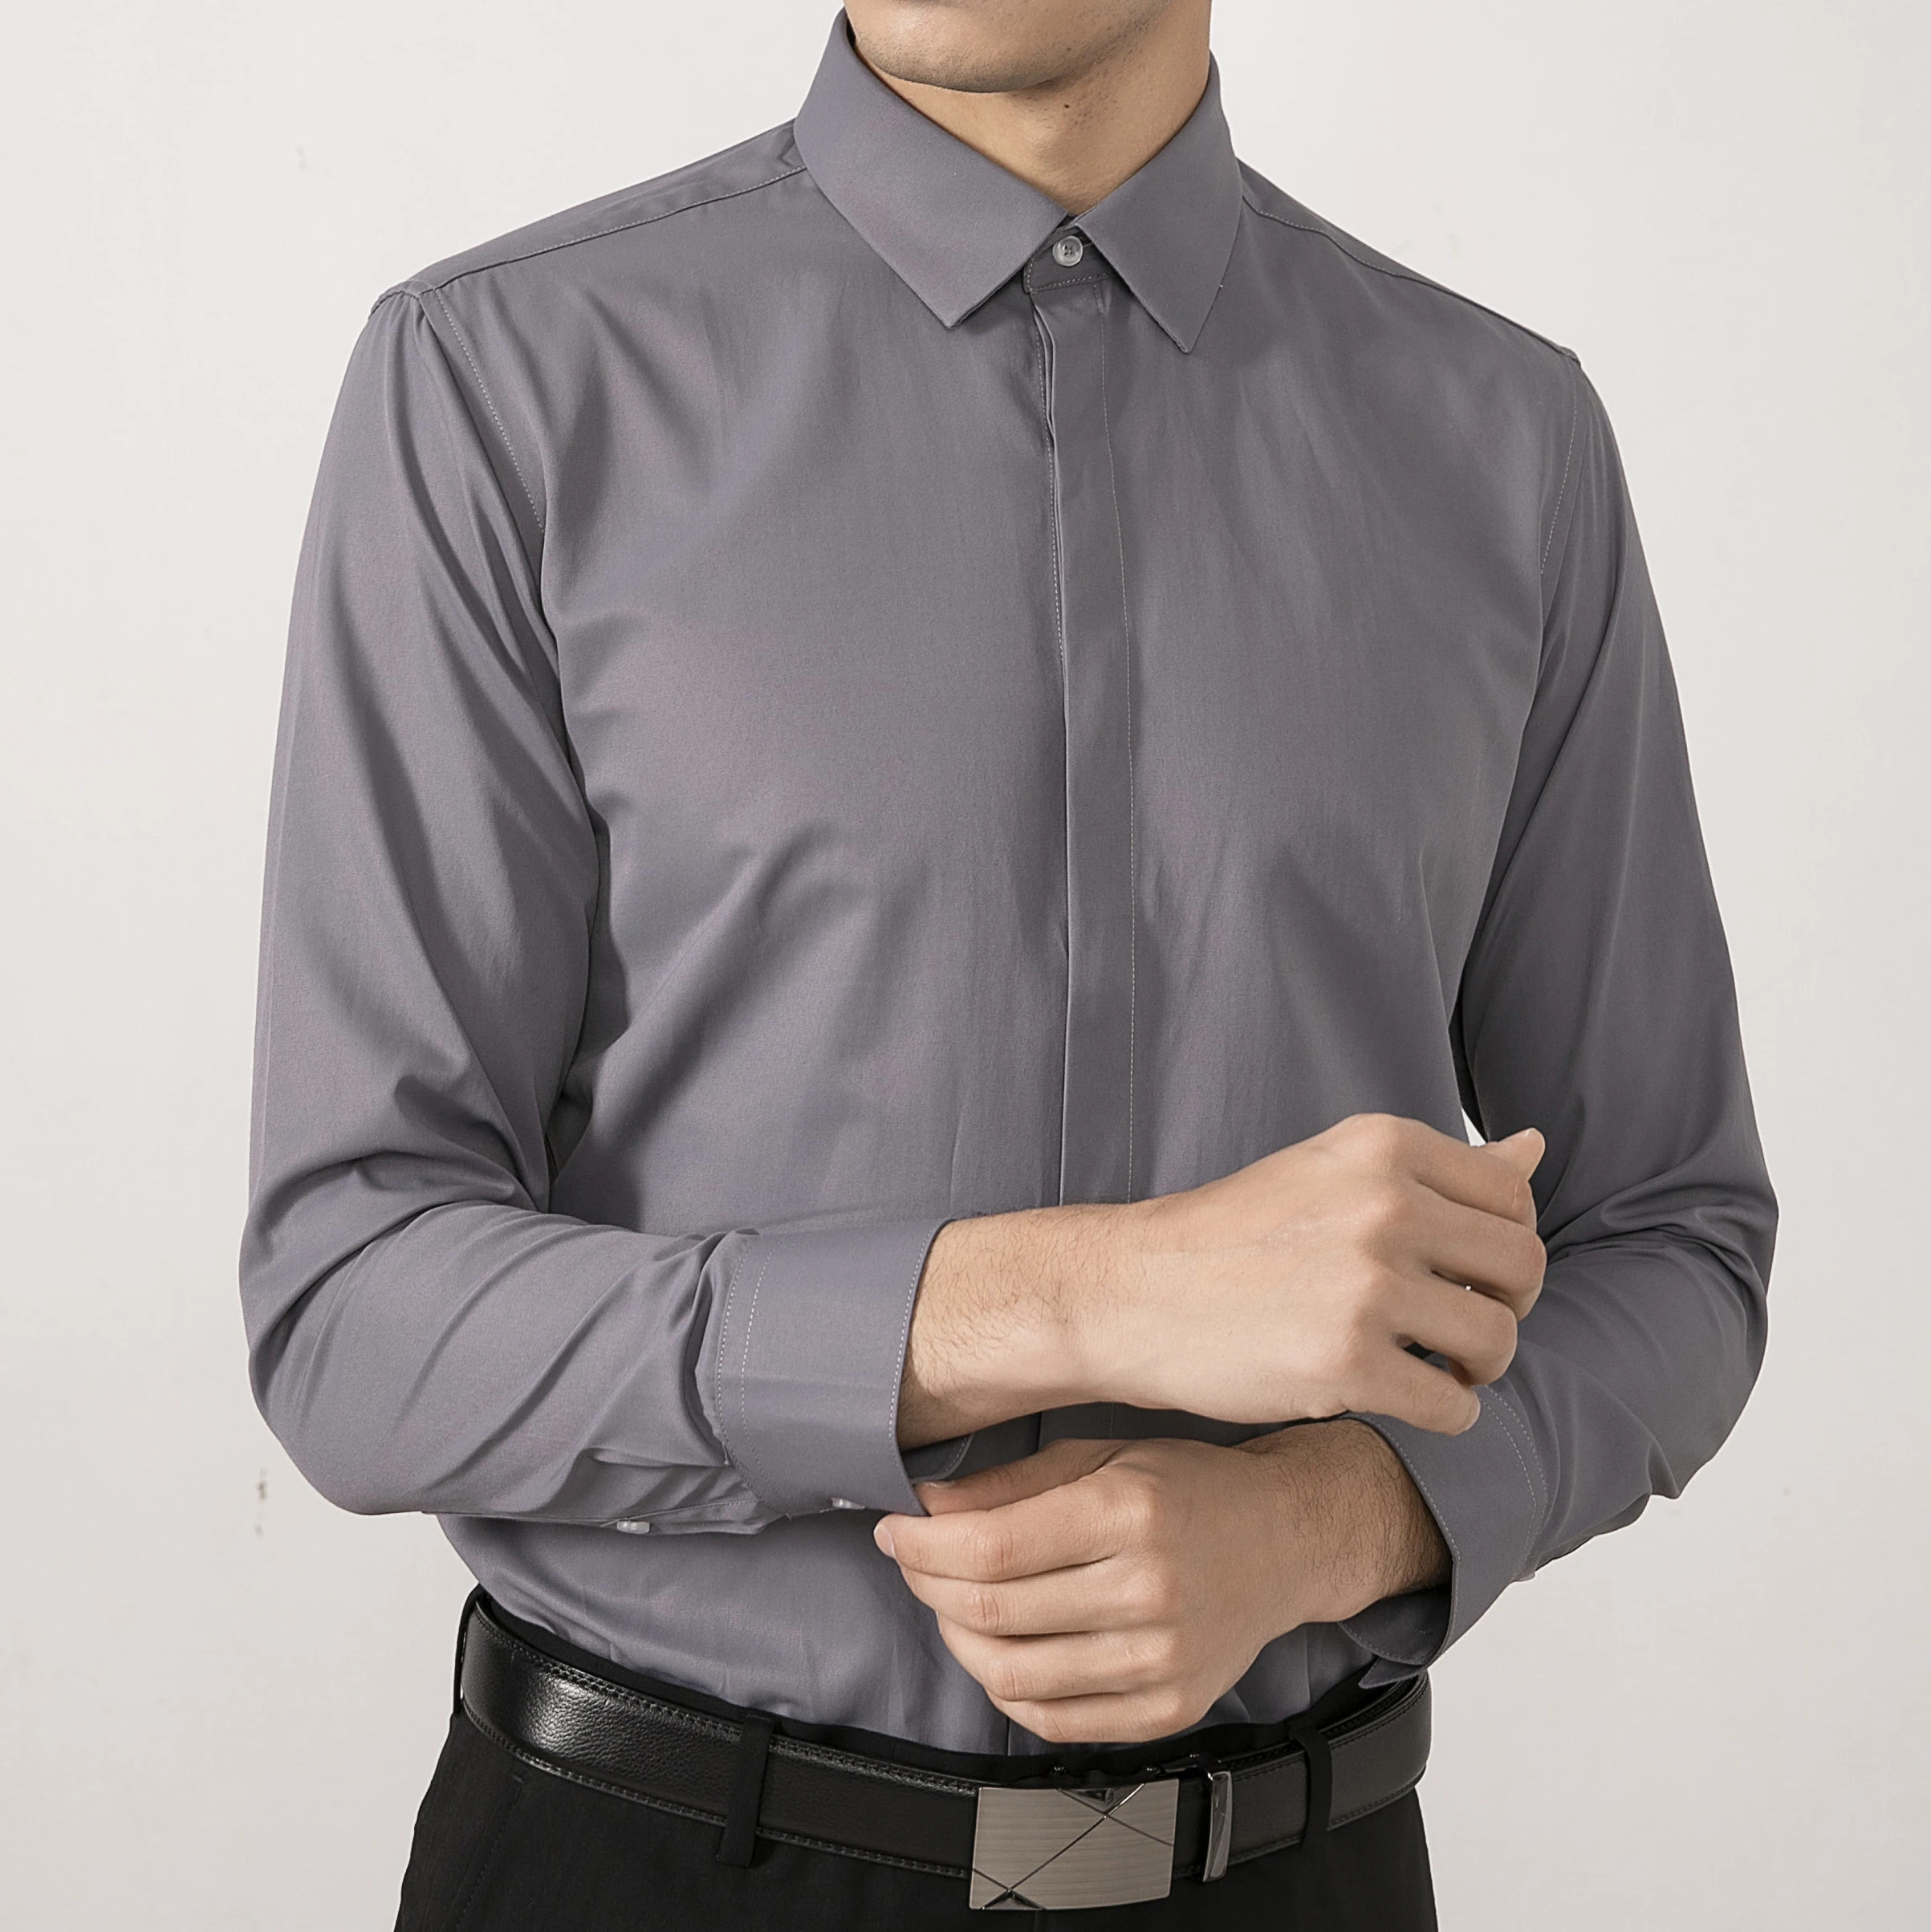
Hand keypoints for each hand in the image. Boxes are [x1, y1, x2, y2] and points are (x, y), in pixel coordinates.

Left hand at [875, 1422, 1446, 1744]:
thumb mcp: (1101, 1456)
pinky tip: (1000, 1648)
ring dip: (959, 1640)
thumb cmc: (1185, 1487)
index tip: (893, 1531)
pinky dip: (1007, 1689)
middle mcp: (1149, 1590)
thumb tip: (924, 1508)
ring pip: (1013, 1676)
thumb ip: (1010, 1484)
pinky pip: (1055, 1719)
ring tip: (953, 1606)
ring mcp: (1162, 1660)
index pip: (990, 1549)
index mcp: (1128, 1512)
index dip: (921, 1546)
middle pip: (994, 1613)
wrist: (1284, 1541)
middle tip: (913, 1563)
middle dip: (929, 1587)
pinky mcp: (1169, 1709)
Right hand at [901, 1113, 1544, 1444]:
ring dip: (1478, 1368)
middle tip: (1459, 1330)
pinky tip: (1402, 1399)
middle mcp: (1384, 1205)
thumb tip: (1536, 1147)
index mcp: (1383, 1146)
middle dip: (1505, 1309)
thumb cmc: (1233, 1237)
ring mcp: (1366, 1285)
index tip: (1465, 1274)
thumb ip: (1437, 1168)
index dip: (1504, 1246)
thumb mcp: (1333, 1171)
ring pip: (1496, 1340)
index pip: (1514, 1197)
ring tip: (1434, 1368)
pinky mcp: (1346, 1364)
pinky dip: (1445, 1414)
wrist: (1132, 1293)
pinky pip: (1454, 1406)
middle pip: (1523, 1267)